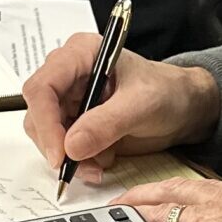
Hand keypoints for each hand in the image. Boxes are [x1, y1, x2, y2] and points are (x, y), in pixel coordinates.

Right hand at [22, 38, 220, 183]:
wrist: (184, 108)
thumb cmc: (168, 92)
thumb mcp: (142, 105)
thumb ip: (106, 123)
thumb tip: (71, 146)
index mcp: (81, 54)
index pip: (43, 87)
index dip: (45, 121)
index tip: (60, 154)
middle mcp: (69, 75)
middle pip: (38, 113)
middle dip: (56, 144)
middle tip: (78, 166)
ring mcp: (70, 100)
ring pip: (46, 134)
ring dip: (69, 157)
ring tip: (99, 165)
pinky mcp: (76, 122)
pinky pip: (62, 147)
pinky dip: (78, 161)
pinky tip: (103, 160)